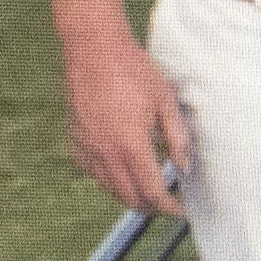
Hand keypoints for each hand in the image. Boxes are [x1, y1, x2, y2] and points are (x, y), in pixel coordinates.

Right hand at [62, 28, 190, 216]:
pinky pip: (91, 172)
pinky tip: (120, 171)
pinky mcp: (76, 140)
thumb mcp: (165, 102)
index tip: (179, 211)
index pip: (152, 191)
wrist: (94, 49)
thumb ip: (177, 139)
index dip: (168, 207)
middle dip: (150, 206)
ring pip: (109, 188)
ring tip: (146, 190)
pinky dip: (107, 179)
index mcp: (132, 145)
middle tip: (166, 203)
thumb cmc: (133, 70)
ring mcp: (88, 148)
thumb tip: (184, 167)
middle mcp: (106, 152)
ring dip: (129, 195)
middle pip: (129, 198)